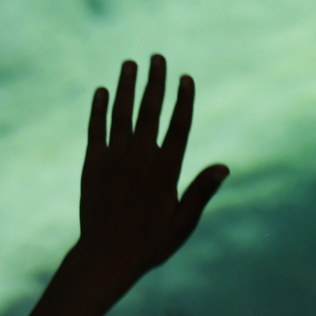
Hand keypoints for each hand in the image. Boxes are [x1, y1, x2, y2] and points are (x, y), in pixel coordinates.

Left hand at [69, 55, 230, 290]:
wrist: (104, 258)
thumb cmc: (149, 243)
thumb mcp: (182, 223)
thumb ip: (201, 192)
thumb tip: (224, 166)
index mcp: (165, 171)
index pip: (178, 127)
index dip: (183, 100)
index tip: (185, 77)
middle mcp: (139, 160)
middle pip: (149, 112)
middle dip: (154, 82)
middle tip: (157, 57)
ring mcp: (113, 161)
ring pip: (121, 115)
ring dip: (126, 87)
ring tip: (130, 64)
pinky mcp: (92, 166)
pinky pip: (95, 131)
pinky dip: (98, 110)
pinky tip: (101, 92)